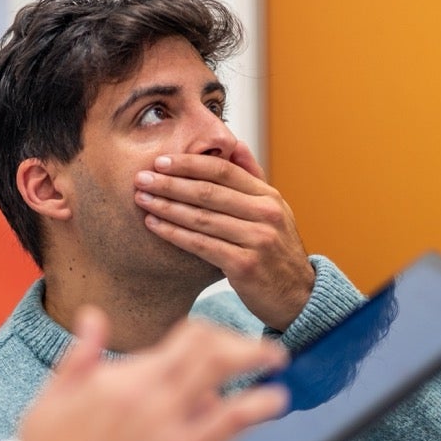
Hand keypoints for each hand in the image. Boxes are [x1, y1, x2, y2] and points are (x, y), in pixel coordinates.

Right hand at [16, 306, 288, 440]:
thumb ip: (77, 359)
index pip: (181, 340)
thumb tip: (93, 318)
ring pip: (223, 370)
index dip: (210, 337)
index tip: (221, 347)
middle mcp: (145, 392)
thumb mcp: (48, 405)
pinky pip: (233, 419)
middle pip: (208, 346)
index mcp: (115, 377)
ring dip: (256, 360)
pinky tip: (274, 402)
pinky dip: (260, 404)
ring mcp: (167, 423)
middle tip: (258, 351)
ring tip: (273, 364)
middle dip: (239, 343)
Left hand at [134, 141, 315, 330]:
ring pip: (202, 218)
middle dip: (171, 183)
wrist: (299, 297)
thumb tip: (234, 144)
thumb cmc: (277, 253)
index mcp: (269, 197)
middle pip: (209, 191)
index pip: (224, 171)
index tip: (161, 161)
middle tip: (141, 177)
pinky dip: (174, 234)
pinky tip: (154, 225)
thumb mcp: (274, 212)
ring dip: (167, 207)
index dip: (189, 164)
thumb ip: (253, 178)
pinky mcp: (245, 265)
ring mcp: (257, 239)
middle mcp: (265, 214)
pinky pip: (201, 245)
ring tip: (142, 199)